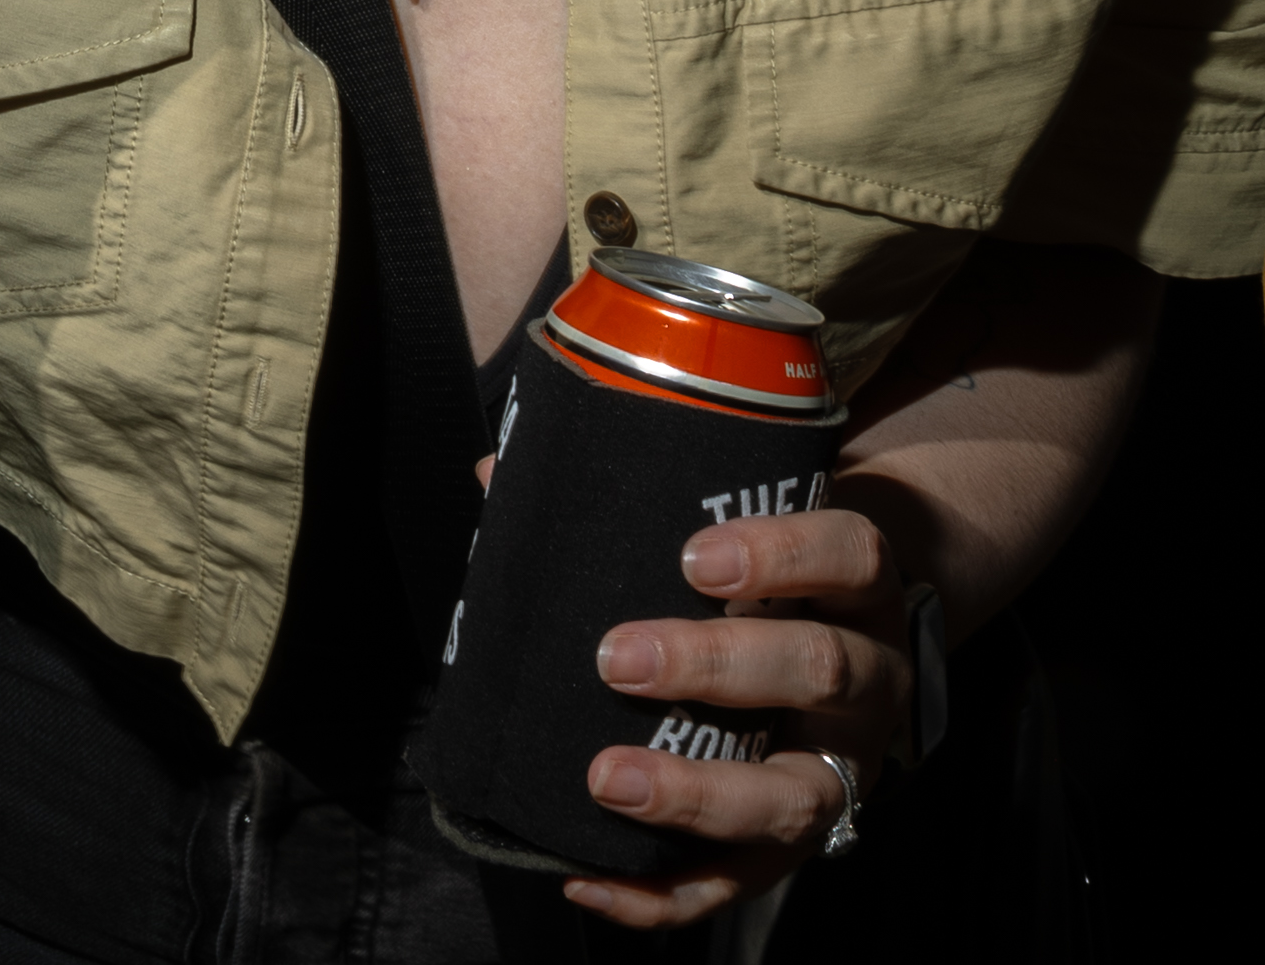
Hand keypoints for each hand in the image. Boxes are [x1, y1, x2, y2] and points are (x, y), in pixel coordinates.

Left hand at [565, 507, 910, 928]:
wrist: (855, 646)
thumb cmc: (773, 578)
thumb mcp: (746, 528)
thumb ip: (639, 496)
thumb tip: (494, 472)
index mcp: (857, 586)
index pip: (846, 555)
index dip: (779, 554)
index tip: (692, 556)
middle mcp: (871, 677)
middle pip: (820, 669)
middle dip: (715, 666)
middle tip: (617, 657)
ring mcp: (844, 770)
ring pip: (795, 795)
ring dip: (696, 793)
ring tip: (606, 777)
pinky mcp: (800, 845)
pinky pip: (741, 885)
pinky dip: (664, 893)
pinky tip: (589, 875)